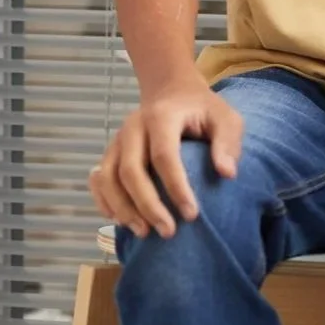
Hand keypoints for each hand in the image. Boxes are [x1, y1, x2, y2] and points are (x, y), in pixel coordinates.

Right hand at [89, 79, 242, 239]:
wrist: (172, 91)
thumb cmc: (202, 109)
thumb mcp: (225, 117)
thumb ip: (227, 142)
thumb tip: (227, 174)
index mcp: (162, 116)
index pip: (164, 156)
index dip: (176, 187)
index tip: (191, 215)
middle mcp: (133, 127)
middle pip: (130, 171)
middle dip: (147, 205)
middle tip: (168, 231)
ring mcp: (117, 139)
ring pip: (108, 178)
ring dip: (123, 209)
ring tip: (144, 232)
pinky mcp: (110, 151)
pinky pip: (98, 179)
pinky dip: (104, 202)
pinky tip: (120, 221)